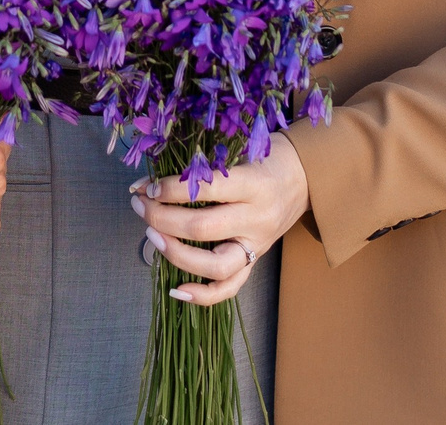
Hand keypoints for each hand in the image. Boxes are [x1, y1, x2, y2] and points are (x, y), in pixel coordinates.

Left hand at [127, 134, 309, 305]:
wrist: (305, 178)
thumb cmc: (268, 158)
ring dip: (176, 253)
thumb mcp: (242, 150)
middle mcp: (257, 219)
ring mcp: (257, 245)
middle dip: (162, 218)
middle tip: (140, 204)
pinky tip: (176, 289)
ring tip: (151, 235)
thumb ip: (205, 164)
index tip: (149, 185)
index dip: (172, 189)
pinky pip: (230, 287)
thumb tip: (154, 177)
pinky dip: (202, 295)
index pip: (208, 189)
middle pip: (203, 228)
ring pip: (215, 265)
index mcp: (255, 184)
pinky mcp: (255, 261)